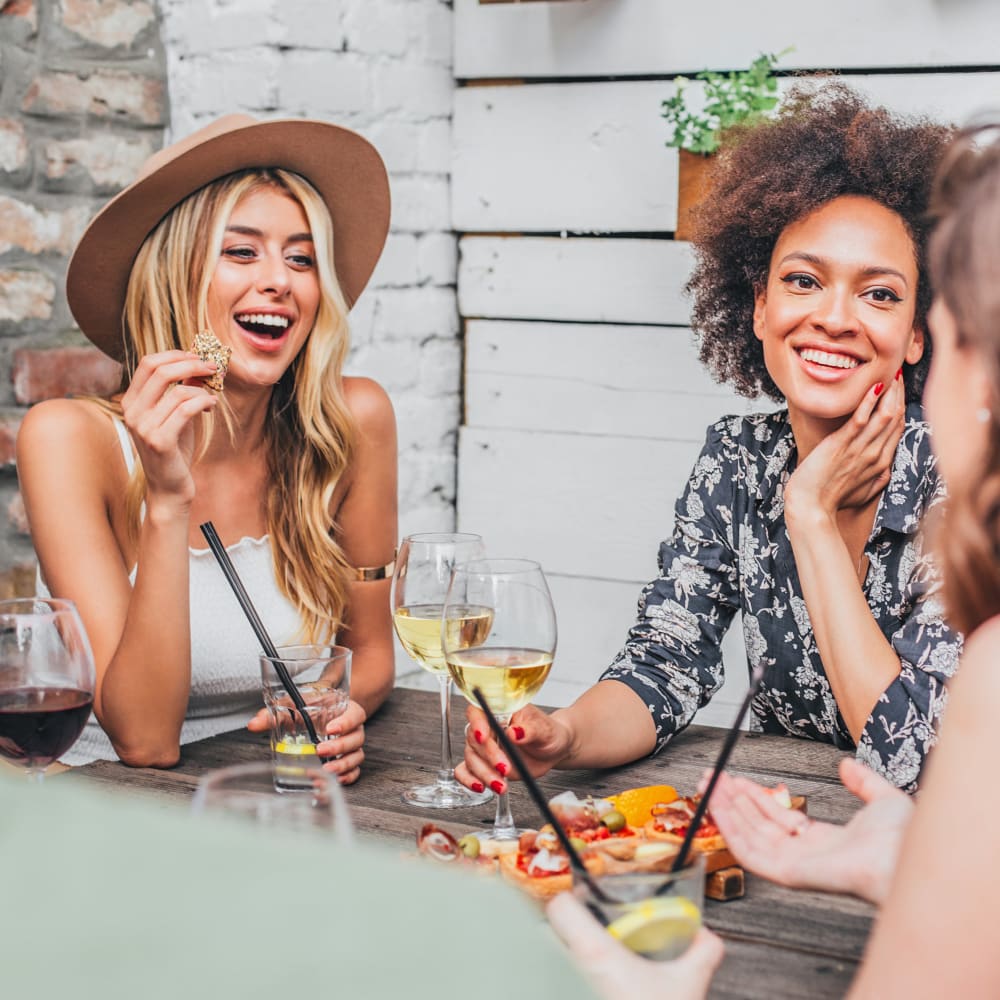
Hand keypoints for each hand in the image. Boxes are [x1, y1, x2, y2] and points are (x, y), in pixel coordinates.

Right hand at [120, 350, 219, 505]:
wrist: (169, 487)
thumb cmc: (174, 450)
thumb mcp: (175, 414)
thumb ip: (180, 390)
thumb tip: (197, 364)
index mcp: (131, 401)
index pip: (148, 363)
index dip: (175, 354)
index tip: (197, 356)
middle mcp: (132, 412)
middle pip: (161, 370)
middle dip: (192, 364)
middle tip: (212, 368)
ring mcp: (143, 427)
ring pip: (178, 391)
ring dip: (202, 390)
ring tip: (211, 399)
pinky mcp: (159, 441)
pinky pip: (186, 410)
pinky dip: (203, 403)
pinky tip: (211, 407)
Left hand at [247, 700, 366, 785]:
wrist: (325, 712)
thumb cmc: (313, 708)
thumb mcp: (296, 706)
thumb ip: (275, 714)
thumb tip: (254, 723)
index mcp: (347, 711)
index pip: (355, 715)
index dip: (346, 722)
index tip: (330, 729)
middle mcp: (354, 729)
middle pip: (356, 738)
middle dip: (339, 746)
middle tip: (320, 750)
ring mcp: (353, 746)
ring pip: (356, 756)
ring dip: (343, 765)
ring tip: (326, 771)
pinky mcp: (349, 761)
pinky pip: (355, 771)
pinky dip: (348, 777)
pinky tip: (335, 781)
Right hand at [454, 703, 572, 793]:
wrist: (552, 750)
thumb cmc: (548, 733)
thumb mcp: (545, 730)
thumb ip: (530, 730)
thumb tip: (514, 732)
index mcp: (500, 711)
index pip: (478, 711)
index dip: (477, 723)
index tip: (483, 737)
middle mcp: (488, 727)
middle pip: (474, 738)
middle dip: (488, 756)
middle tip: (505, 768)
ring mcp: (484, 747)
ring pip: (471, 757)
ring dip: (484, 773)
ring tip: (502, 785)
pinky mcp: (484, 764)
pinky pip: (465, 771)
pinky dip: (469, 780)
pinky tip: (481, 787)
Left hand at [546, 893, 722, 999]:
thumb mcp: (688, 987)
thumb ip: (702, 953)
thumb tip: (705, 935)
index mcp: (595, 954)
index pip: (559, 908)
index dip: (570, 902)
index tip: (585, 906)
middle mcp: (570, 971)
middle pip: (548, 936)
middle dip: (566, 936)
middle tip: (590, 940)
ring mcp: (562, 988)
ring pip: (548, 965)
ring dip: (562, 964)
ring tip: (589, 971)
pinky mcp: (561, 994)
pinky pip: (553, 985)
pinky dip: (565, 984)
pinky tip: (593, 990)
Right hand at [707, 758, 913, 904]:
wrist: (907, 856)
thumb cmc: (904, 839)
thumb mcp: (883, 799)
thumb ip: (864, 783)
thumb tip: (847, 765)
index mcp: (825, 842)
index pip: (779, 821)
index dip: (755, 798)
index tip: (737, 780)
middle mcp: (807, 855)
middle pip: (758, 827)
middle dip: (733, 801)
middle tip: (713, 778)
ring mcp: (796, 866)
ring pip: (749, 837)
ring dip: (726, 810)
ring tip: (709, 786)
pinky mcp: (790, 874)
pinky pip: (750, 853)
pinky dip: (730, 829)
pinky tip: (717, 807)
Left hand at [784, 372, 904, 520]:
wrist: (811, 508)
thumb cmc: (831, 500)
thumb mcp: (861, 493)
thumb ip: (876, 480)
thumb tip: (885, 472)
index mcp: (881, 464)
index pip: (898, 427)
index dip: (901, 404)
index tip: (900, 387)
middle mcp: (876, 455)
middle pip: (896, 417)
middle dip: (900, 392)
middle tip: (899, 370)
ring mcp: (860, 450)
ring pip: (884, 415)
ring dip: (889, 391)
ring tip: (891, 372)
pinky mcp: (841, 446)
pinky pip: (860, 420)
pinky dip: (867, 402)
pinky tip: (873, 386)